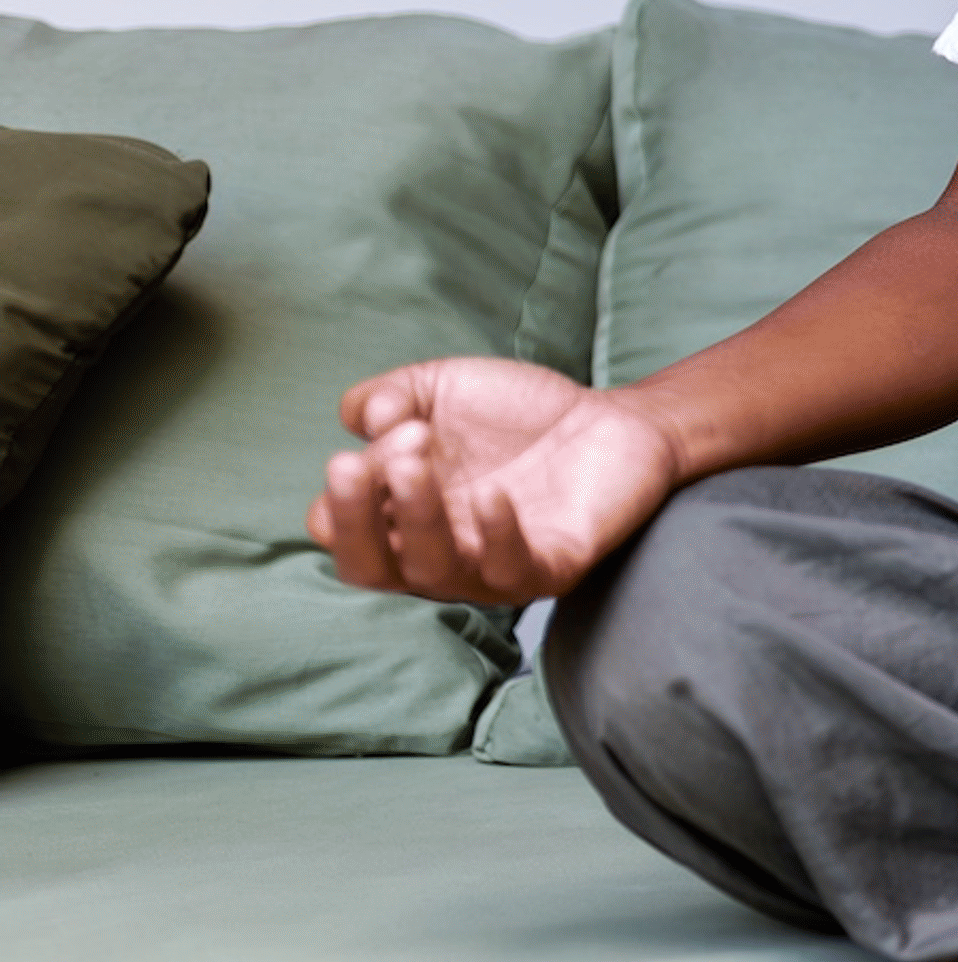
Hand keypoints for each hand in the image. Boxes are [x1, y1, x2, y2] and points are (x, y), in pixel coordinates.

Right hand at [306, 358, 682, 604]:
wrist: (614, 420)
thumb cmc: (516, 415)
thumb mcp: (438, 389)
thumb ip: (387, 395)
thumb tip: (360, 419)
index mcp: (399, 517)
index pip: (339, 530)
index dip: (344, 489)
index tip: (374, 435)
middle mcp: (437, 552)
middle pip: (371, 568)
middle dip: (353, 519)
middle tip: (355, 464)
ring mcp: (491, 567)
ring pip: (435, 571)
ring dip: (416, 518)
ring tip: (414, 463)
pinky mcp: (552, 568)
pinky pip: (513, 572)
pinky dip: (497, 538)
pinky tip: (492, 496)